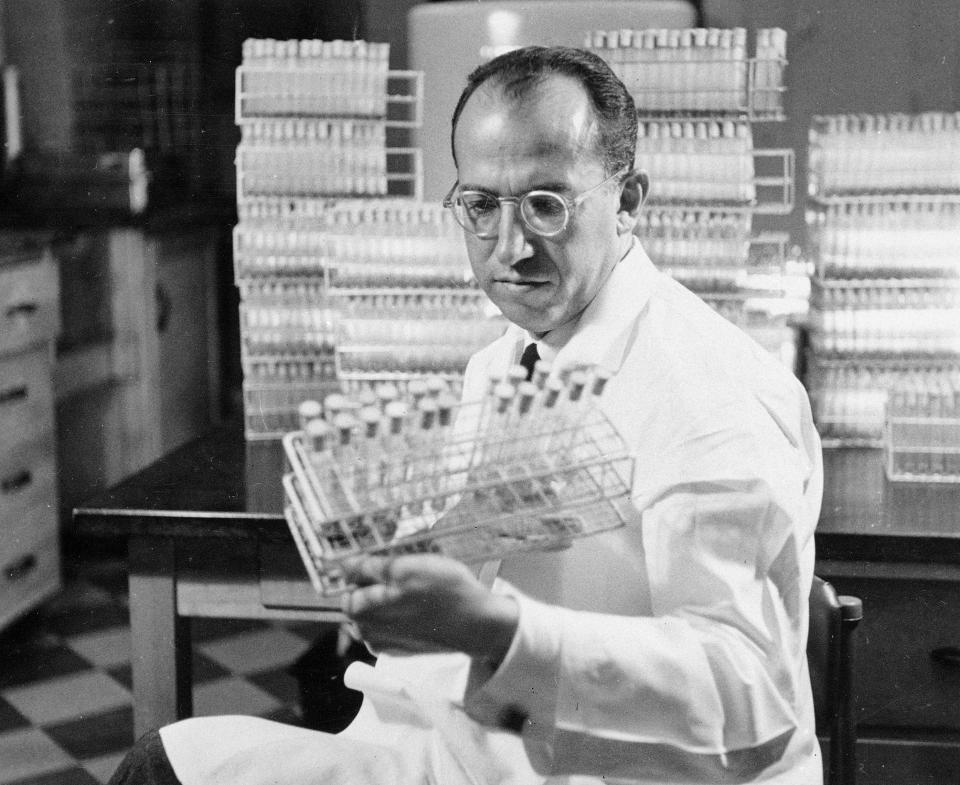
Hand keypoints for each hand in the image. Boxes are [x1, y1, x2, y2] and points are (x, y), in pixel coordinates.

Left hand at [340, 553, 517, 661]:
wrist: (478, 625)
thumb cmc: (444, 593)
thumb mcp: (406, 567)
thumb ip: (369, 567)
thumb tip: (342, 565)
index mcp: (362, 611)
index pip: (346, 585)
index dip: (364, 570)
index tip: (385, 562)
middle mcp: (367, 632)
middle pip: (360, 600)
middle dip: (376, 584)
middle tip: (405, 572)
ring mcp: (385, 643)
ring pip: (376, 612)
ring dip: (389, 598)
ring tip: (416, 589)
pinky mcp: (402, 648)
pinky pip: (392, 625)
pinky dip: (401, 614)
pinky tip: (421, 607)